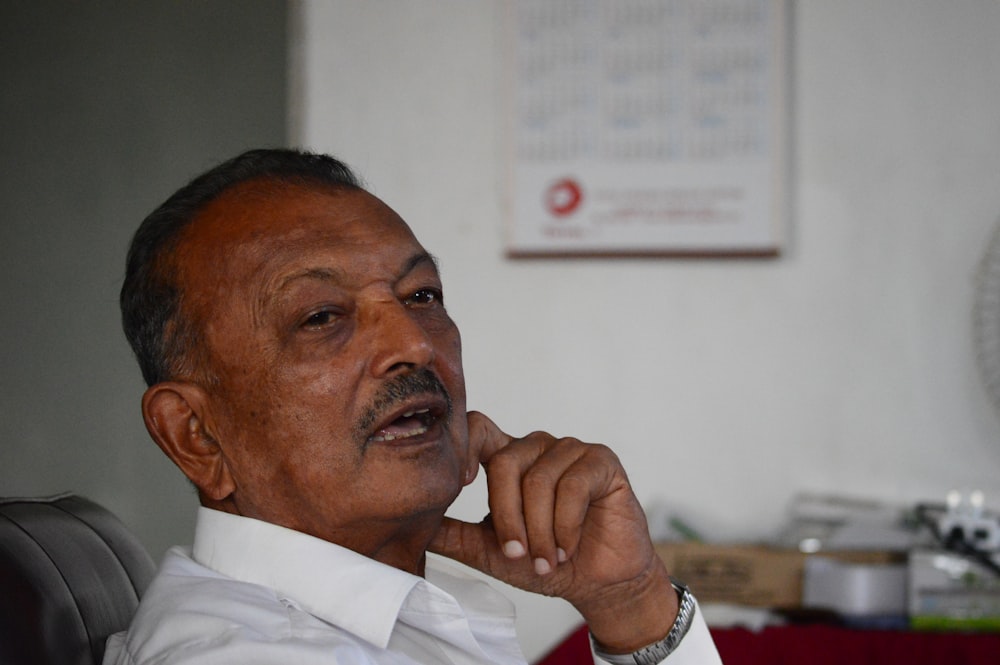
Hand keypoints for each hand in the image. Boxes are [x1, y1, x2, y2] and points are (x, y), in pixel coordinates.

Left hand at [429, 412, 677, 651]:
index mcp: (508, 460)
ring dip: (540, 530)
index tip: (461, 485)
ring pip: (539, 479)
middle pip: (505, 461)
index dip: (464, 447)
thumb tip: (410, 527)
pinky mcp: (601, 461)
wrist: (599, 583)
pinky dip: (566, 525)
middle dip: (508, 517)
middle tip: (517, 554)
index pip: (478, 428)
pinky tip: (568, 547)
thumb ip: (452, 535)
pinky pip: (574, 485)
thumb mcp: (489, 551)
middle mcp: (537, 448)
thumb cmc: (545, 562)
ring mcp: (570, 451)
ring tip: (547, 560)